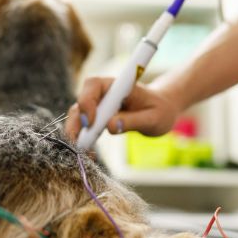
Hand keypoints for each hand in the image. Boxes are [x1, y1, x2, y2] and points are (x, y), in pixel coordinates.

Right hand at [65, 77, 179, 140]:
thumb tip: (110, 127)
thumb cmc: (160, 110)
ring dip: (75, 132)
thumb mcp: (153, 118)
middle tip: (78, 143)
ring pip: (78, 115)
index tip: (90, 123)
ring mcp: (98, 105)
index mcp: (117, 85)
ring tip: (83, 151)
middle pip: (80, 102)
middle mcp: (103, 92)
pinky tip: (88, 152)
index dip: (87, 101)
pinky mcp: (96, 117)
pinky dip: (82, 138)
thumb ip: (133, 121)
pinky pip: (83, 126)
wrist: (161, 111)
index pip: (93, 85)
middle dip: (75, 122)